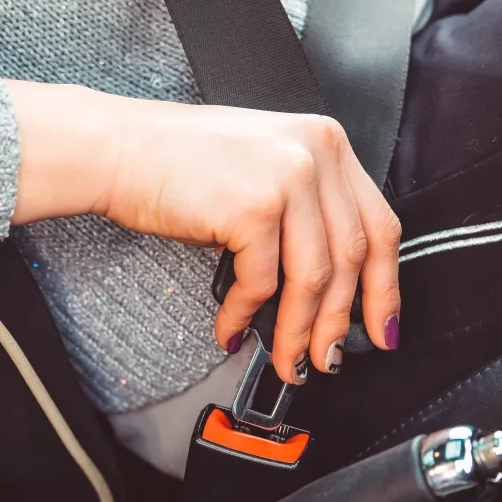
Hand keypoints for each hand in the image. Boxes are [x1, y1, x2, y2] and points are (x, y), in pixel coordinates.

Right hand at [5, 81, 401, 381]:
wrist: (117, 147)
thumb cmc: (178, 159)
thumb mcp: (263, 165)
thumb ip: (305, 207)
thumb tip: (330, 285)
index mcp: (325, 141)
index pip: (379, 223)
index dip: (384, 286)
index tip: (379, 325)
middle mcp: (315, 153)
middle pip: (351, 258)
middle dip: (339, 321)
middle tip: (327, 358)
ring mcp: (287, 178)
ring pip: (312, 279)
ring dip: (297, 331)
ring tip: (287, 360)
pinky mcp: (252, 207)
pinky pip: (261, 282)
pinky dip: (245, 314)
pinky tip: (231, 326)